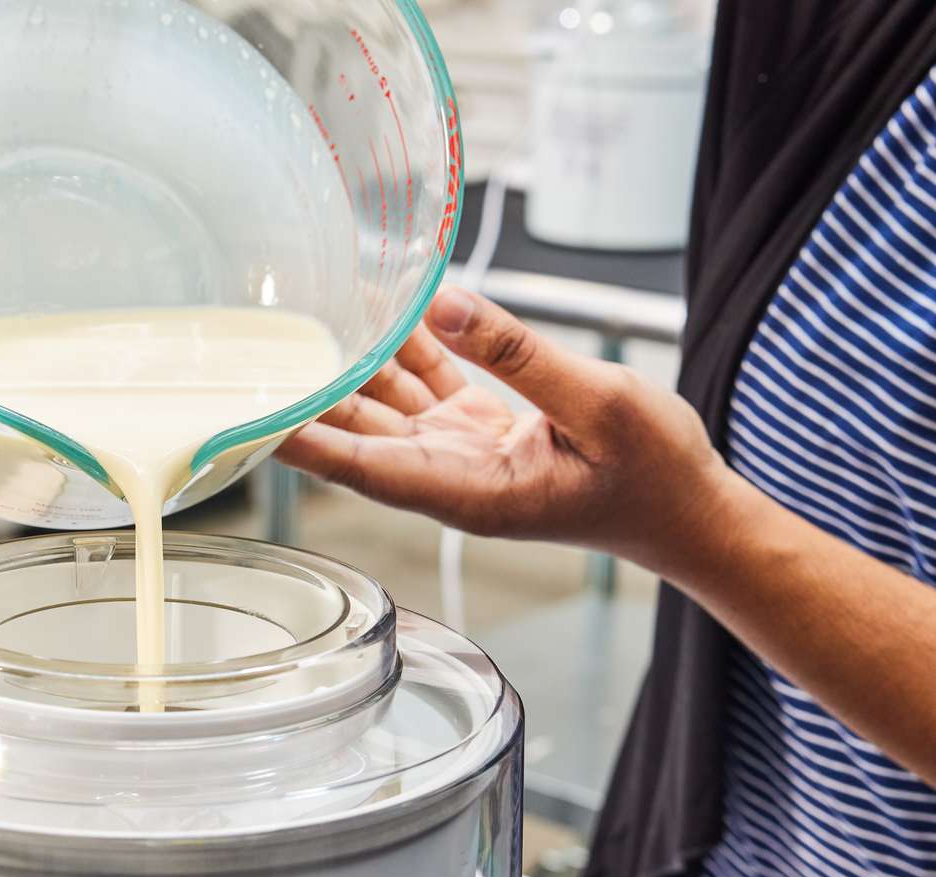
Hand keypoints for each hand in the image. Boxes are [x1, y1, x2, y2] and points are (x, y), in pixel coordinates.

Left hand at [278, 288, 732, 575]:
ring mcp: (461, 452)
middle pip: (358, 433)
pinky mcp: (480, 429)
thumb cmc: (655, 474)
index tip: (247, 418)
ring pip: (387, 403)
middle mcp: (449, 476)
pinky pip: (428, 383)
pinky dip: (405, 348)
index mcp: (468, 491)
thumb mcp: (597, 403)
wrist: (690, 512)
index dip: (301, 441)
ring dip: (352, 361)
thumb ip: (517, 352)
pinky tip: (381, 307)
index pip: (361, 467)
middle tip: (254, 347)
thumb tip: (438, 303)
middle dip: (308, 394)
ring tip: (305, 309)